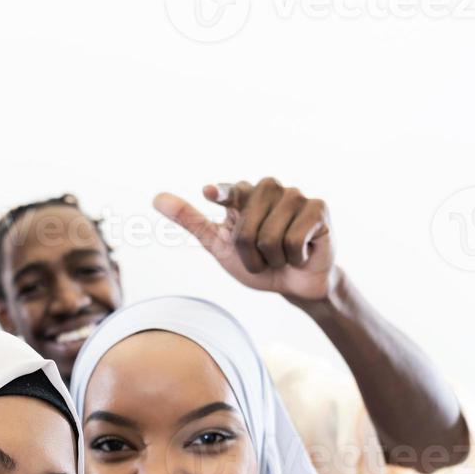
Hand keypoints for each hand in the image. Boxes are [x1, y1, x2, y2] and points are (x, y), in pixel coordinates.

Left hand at [154, 178, 336, 301]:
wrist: (295, 285)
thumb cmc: (258, 262)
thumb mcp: (219, 245)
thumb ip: (192, 220)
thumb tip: (156, 198)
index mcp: (246, 194)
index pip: (231, 192)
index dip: (223, 193)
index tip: (209, 194)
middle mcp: (270, 188)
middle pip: (246, 228)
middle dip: (250, 253)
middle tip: (262, 256)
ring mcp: (296, 196)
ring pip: (269, 237)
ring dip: (271, 258)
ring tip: (281, 255)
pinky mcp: (318, 208)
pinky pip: (293, 241)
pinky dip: (293, 258)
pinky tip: (302, 253)